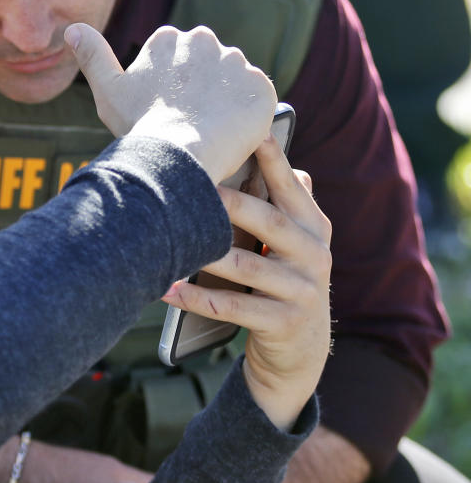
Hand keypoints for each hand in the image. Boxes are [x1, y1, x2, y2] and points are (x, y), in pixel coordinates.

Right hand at [65, 23, 275, 183]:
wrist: (177, 155)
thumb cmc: (139, 125)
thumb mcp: (108, 89)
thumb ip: (92, 55)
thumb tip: (72, 28)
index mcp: (170, 38)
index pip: (178, 61)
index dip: (174, 90)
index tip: (168, 111)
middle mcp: (206, 40)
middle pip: (208, 67)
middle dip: (203, 90)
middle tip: (190, 123)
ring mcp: (237, 63)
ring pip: (233, 83)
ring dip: (226, 102)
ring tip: (211, 132)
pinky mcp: (262, 88)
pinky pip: (258, 101)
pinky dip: (248, 117)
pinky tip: (232, 134)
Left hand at [162, 135, 331, 429]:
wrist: (301, 350)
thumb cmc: (285, 280)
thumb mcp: (296, 242)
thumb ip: (285, 200)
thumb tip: (266, 141)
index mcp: (315, 227)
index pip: (292, 187)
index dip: (274, 160)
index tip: (254, 132)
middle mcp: (315, 255)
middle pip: (268, 222)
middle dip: (230, 204)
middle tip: (194, 186)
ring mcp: (303, 291)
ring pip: (247, 268)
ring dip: (206, 254)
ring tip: (171, 241)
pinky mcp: (285, 323)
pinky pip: (232, 308)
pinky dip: (195, 299)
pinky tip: (167, 289)